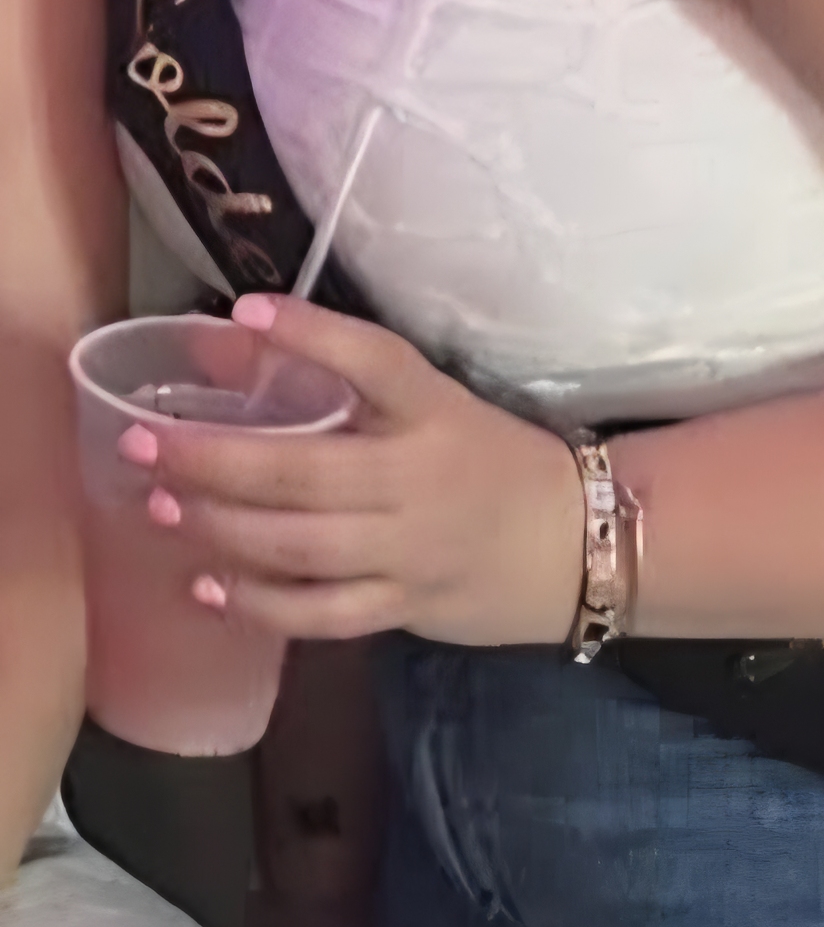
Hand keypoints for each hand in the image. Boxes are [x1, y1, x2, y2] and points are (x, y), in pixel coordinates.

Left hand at [122, 294, 586, 648]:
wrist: (577, 544)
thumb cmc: (490, 463)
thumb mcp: (431, 407)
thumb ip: (340, 382)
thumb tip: (223, 344)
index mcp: (431, 412)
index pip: (374, 361)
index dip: (310, 334)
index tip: (242, 313)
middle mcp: (417, 479)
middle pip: (303, 472)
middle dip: (213, 460)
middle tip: (144, 444)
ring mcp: (409, 549)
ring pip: (300, 546)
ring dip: (222, 529)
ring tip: (162, 509)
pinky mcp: (405, 605)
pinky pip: (321, 613)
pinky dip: (259, 604)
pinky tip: (206, 587)